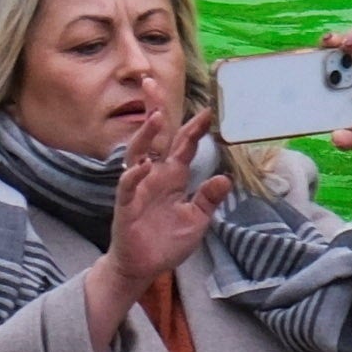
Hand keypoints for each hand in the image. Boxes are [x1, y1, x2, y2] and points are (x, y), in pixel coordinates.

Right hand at [84, 117, 223, 343]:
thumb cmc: (166, 242)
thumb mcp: (196, 221)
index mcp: (173, 176)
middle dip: (154, 110)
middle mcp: (154, 175)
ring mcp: (138, 188)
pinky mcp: (125, 205)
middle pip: (155, 137)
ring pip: (137, 153)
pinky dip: (133, 175)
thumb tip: (225, 178)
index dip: (195, 128)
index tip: (210, 110)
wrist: (142, 267)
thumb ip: (208, 199)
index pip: (183, 145)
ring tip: (155, 118)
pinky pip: (127, 186)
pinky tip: (142, 165)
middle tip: (152, 83)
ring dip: (145, 135)